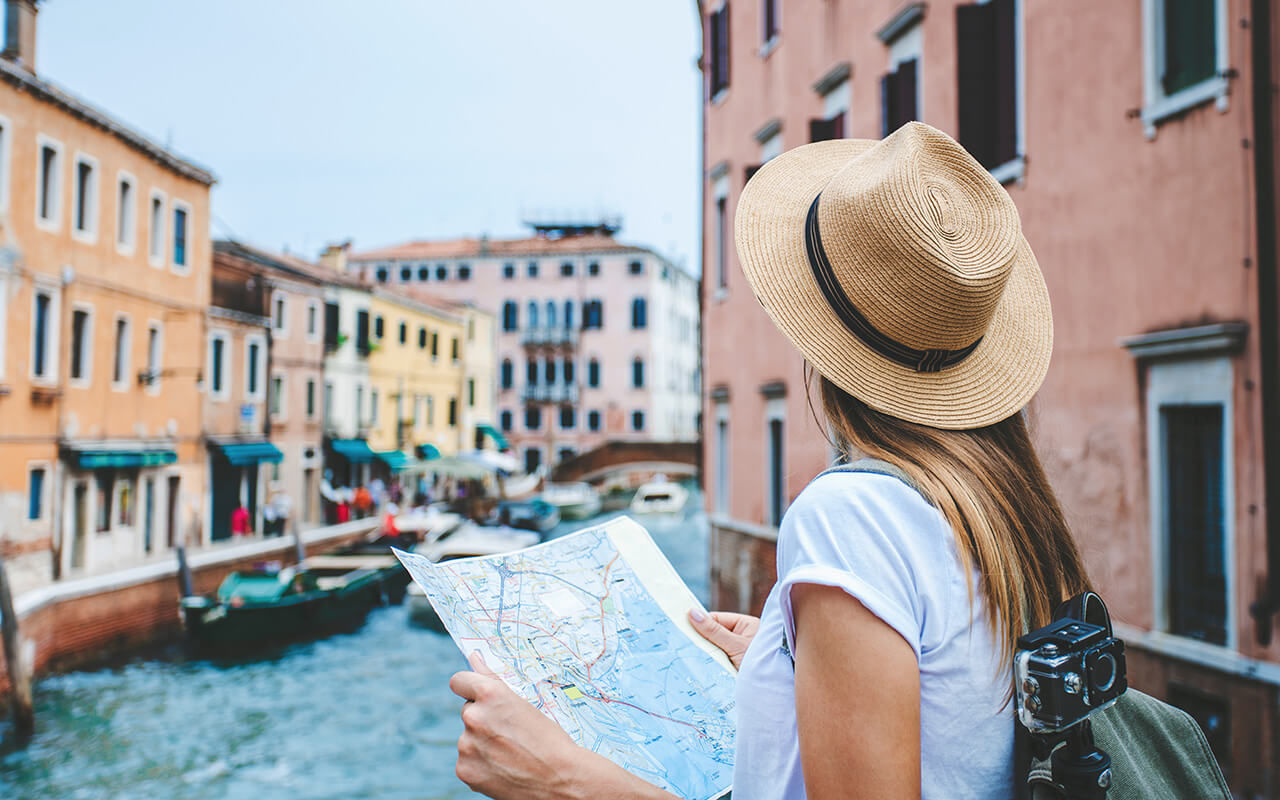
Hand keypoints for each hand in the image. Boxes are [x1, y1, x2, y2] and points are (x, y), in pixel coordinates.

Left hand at [448, 652, 677, 799]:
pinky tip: (504, 768)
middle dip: (484, 719)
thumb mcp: (525, 703)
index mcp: (490, 694)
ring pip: (469, 738)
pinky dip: (482, 765)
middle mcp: (474, 716)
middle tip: (511, 733)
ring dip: (483, 743)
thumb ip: (492, 679)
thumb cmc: (549, 739)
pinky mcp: (465, 769)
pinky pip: (468, 760)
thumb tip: (474, 656)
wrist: (561, 780)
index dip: (469, 687)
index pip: (460, 681)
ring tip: (511, 754)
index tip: (477, 695)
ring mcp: (467, 745)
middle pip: (469, 712)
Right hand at [688, 608, 759, 669]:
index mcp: (745, 625)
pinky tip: (701, 669)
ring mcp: (737, 653)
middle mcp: (742, 637)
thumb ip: (713, 631)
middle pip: (713, 634)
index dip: (700, 624)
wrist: (772, 692)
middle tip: (683, 645)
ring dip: (706, 655)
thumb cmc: (760, 663)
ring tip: (691, 658)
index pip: (716, 619)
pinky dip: (710, 666)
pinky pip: (717, 662)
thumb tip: (692, 613)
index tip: (682, 628)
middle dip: (702, 641)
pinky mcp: (734, 667)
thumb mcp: (735, 645)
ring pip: (714, 649)